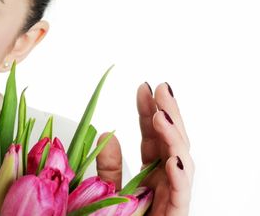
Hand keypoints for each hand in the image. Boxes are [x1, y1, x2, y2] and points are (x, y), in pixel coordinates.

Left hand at [96, 82, 193, 214]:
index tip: (143, 87)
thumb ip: (109, 167)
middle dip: (168, 115)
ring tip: (161, 115)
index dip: (149, 112)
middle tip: (161, 89)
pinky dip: (180, 179)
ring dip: (174, 139)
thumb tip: (106, 135)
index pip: (153, 138)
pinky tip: (174, 159)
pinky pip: (180, 199)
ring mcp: (171, 201)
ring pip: (182, 165)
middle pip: (172, 144)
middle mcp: (164, 185)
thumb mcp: (107, 191)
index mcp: (150, 176)